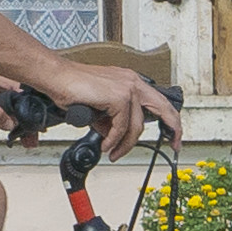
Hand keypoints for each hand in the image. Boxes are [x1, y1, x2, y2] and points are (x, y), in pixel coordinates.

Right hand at [50, 55, 184, 146]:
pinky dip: (112, 140)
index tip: (173, 135)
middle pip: (164, 108)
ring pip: (137, 125)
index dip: (170, 119)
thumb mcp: (100, 107)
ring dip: (125, 144)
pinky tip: (105, 144)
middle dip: (174, 129)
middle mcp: (133, 82)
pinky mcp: (118, 97)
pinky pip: (121, 128)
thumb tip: (115, 136)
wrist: (57, 78)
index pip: (159, 101)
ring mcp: (127, 88)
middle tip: (174, 146)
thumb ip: (112, 119)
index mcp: (130, 81)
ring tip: (113, 152)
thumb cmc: (73, 88)